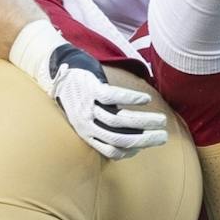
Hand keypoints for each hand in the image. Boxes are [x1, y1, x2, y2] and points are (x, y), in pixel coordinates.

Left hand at [11, 18, 168, 159]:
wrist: (56, 68)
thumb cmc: (77, 94)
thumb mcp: (85, 116)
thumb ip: (103, 127)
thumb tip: (132, 136)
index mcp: (85, 134)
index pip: (112, 151)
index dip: (132, 150)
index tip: (146, 145)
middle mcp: (86, 123)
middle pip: (120, 138)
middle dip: (145, 139)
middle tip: (163, 136)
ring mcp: (88, 106)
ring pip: (120, 120)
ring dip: (144, 121)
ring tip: (161, 120)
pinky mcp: (91, 89)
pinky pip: (114, 98)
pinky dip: (132, 100)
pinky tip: (146, 100)